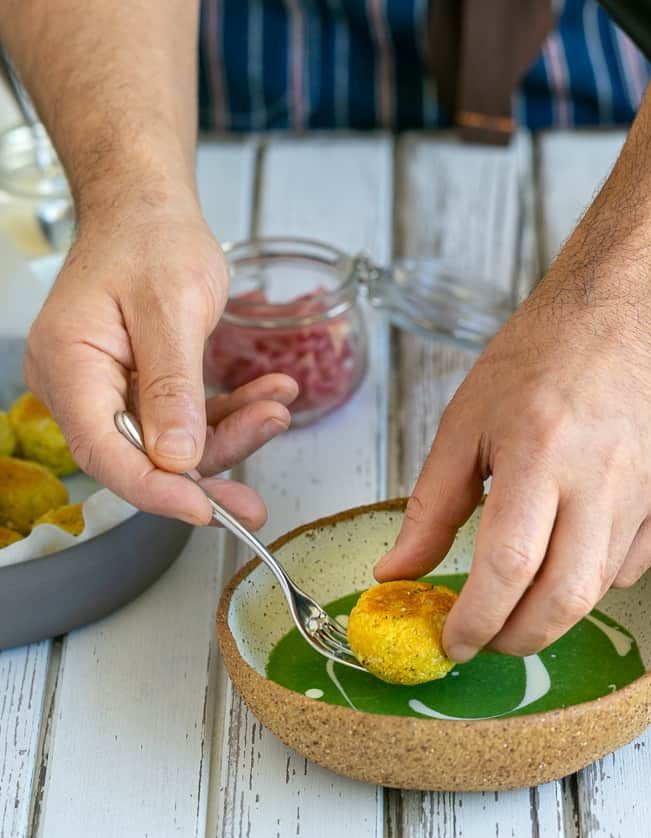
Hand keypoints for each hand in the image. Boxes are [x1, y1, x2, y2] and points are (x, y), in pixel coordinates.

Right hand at [24, 198, 296, 526]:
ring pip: (169, 444)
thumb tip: (177, 457)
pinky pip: (182, 421)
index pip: (104, 450)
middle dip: (207, 470)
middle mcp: (79, 386)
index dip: (155, 490)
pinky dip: (226, 415)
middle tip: (255, 500)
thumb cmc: (151, 239)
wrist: (148, 210)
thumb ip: (173, 386)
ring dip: (229, 435)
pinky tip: (265, 398)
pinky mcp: (136, 390)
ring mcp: (107, 391)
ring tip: (276, 409)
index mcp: (69, 363)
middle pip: (140, 457)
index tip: (206, 511)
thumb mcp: (173, 308)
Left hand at [375, 285, 650, 660]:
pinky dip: (590, 579)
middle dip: (515, 638)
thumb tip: (396, 573)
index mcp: (538, 452)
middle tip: (484, 637)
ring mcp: (648, 490)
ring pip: (598, 592)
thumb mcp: (463, 425)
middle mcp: (601, 477)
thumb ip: (430, 508)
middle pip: (563, 599)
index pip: (508, 567)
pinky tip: (566, 550)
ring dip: (549, 613)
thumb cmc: (538, 360)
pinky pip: (630, 568)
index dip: (476, 620)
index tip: (451, 642)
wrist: (624, 315)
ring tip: (518, 596)